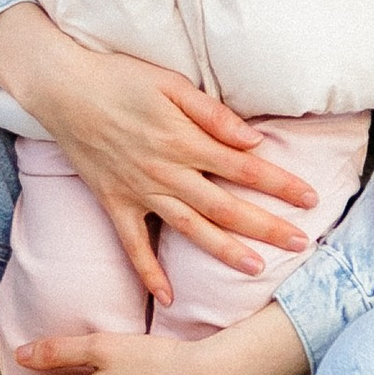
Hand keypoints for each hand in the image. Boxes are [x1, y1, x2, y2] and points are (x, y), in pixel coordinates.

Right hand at [0, 4, 322, 298]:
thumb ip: (213, 115)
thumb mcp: (171, 83)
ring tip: (256, 268)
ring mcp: (138, 191)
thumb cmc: (120, 78)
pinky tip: (166, 296)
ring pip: (189, 228)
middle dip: (266, 225)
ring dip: (224, 250)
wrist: (62, 88)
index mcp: (184, 140)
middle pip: (225, 205)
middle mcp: (165, 171)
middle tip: (302, 243)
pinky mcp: (113, 202)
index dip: (280, 184)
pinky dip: (148, 271)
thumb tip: (253, 142)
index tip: (310, 198)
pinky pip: (131, 244)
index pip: (244, 168)